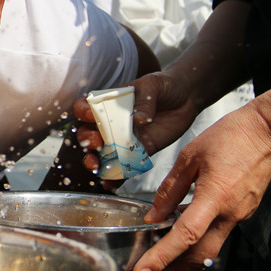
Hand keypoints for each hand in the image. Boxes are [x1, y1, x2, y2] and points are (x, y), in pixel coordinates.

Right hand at [73, 72, 197, 189]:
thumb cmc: (164, 86)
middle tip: (97, 143)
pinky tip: (110, 184)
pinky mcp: (138, 153)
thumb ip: (145, 101)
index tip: (91, 115)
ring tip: (97, 167)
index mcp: (108, 103)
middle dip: (88, 140)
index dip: (83, 112)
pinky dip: (115, 178)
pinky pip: (123, 167)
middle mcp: (110, 123)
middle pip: (88, 134)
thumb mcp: (152, 86)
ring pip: (101, 153)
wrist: (186, 99)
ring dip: (95, 161)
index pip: (85, 108)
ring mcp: (122, 140)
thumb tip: (140, 119)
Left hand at [132, 102, 270, 270]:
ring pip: (208, 252)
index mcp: (215, 197)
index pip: (184, 237)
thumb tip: (153, 216)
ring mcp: (237, 216)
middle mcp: (229, 214)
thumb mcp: (189, 156)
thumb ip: (170, 189)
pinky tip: (176, 247)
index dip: (161, 258)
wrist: (269, 132)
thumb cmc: (231, 137)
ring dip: (181, 266)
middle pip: (198, 258)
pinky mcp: (239, 214)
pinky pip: (215, 237)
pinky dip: (194, 247)